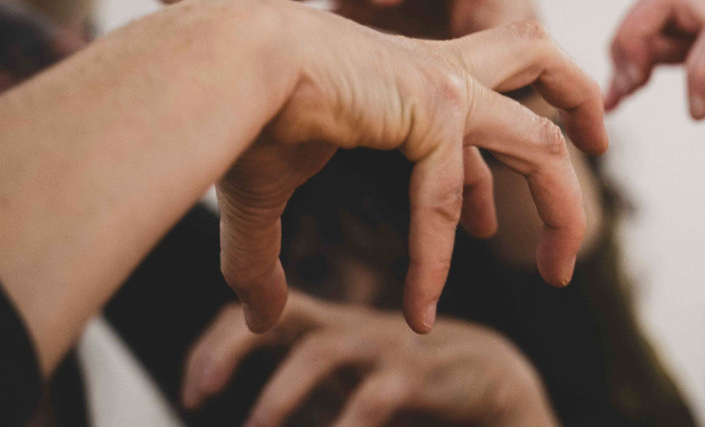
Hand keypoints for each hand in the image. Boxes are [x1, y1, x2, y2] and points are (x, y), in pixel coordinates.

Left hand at [182, 293, 557, 426]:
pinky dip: (348, 424)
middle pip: (285, 313)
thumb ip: (306, 379)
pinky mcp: (419, 374)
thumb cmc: (406, 376)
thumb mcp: (347, 374)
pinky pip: (375, 398)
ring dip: (282, 391)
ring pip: (323, 350)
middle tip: (199, 391)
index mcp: (329, 327)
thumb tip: (256, 414)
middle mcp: (351, 329)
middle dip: (233, 344)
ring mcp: (384, 347)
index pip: (263, 314)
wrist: (488, 373)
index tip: (192, 390)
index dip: (218, 343)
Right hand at [222, 0, 607, 332]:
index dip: (493, 176)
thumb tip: (259, 317)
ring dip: (565, 200)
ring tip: (568, 266)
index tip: (488, 233)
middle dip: (580, 131)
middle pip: (545, 92)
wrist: (220, 64)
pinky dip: (435, 256)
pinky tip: (419, 308)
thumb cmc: (243, 114)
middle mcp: (441, 75)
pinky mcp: (429, 104)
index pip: (488, 112)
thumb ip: (266, 255)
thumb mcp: (267, 193)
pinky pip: (450, 196)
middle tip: (578, 218)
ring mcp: (443, 86)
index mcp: (415, 79)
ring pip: (542, 139)